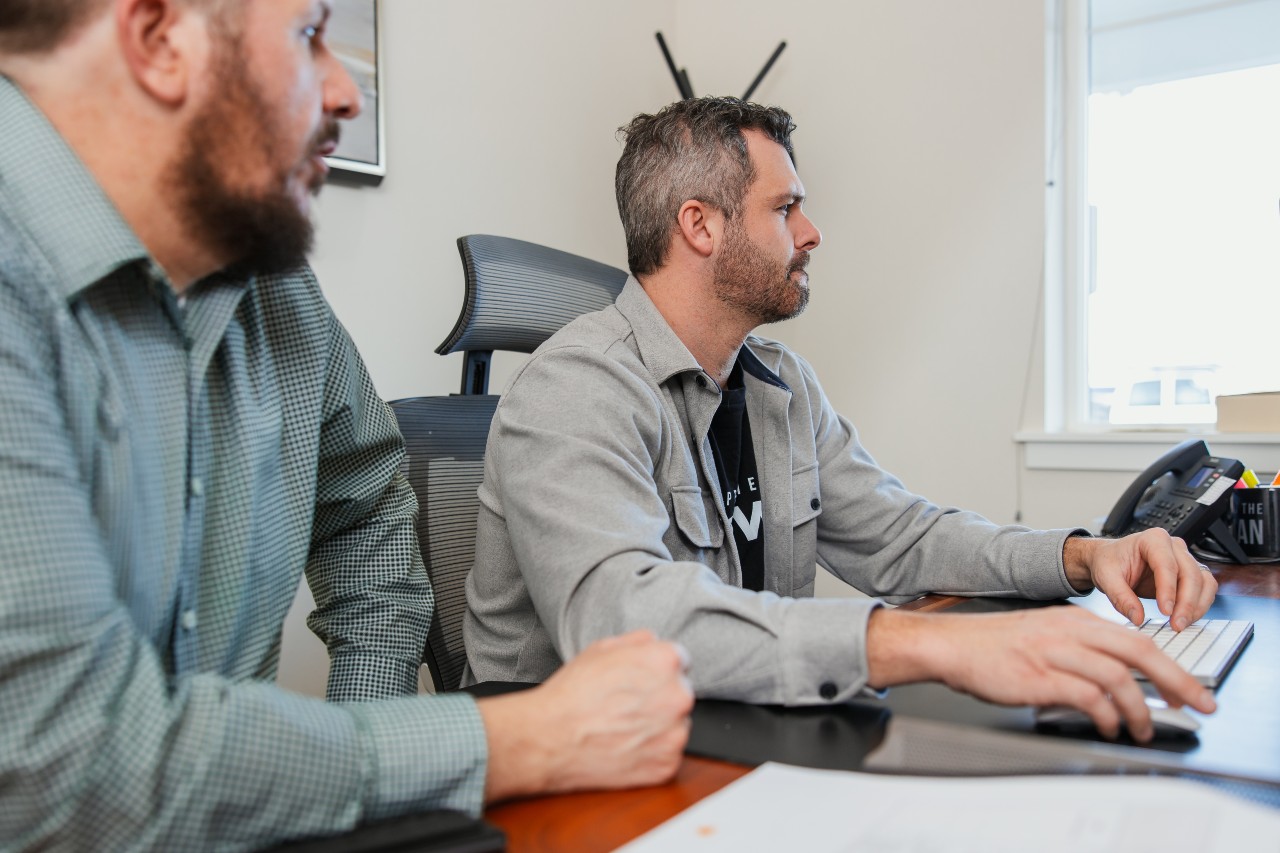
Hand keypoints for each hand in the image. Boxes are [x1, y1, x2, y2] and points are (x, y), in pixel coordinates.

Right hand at [476, 630, 692, 802]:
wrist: (549, 739)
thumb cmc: (571, 694)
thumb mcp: (601, 648)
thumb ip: (638, 640)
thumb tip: (654, 642)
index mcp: (665, 662)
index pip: (679, 661)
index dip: (656, 670)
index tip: (640, 681)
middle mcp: (678, 696)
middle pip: (679, 693)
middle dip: (659, 697)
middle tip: (626, 706)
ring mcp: (674, 734)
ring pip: (676, 725)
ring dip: (658, 726)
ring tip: (622, 728)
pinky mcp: (667, 765)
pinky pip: (668, 755)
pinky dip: (651, 753)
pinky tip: (625, 747)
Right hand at [866, 606, 1215, 741]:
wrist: (953, 644)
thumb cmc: (995, 645)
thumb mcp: (1046, 635)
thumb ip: (1082, 650)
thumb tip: (1117, 681)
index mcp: (1076, 619)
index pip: (1138, 638)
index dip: (1171, 665)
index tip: (1189, 688)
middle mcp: (1070, 631)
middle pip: (1139, 651)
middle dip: (1175, 680)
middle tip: (1196, 703)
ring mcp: (1055, 653)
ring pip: (1117, 677)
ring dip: (1139, 709)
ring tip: (1143, 728)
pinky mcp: (1039, 677)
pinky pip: (1087, 697)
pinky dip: (1106, 715)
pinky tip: (1108, 726)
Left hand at [1064, 531, 1216, 629]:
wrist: (1109, 560)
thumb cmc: (1109, 562)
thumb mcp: (1106, 577)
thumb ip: (1120, 597)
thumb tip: (1137, 618)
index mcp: (1153, 539)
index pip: (1167, 565)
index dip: (1169, 589)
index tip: (1165, 611)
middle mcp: (1173, 546)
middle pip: (1190, 574)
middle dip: (1186, 602)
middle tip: (1176, 624)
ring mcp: (1184, 559)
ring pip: (1203, 582)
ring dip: (1197, 606)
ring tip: (1180, 624)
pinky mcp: (1189, 573)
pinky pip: (1204, 589)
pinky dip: (1199, 605)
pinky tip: (1185, 618)